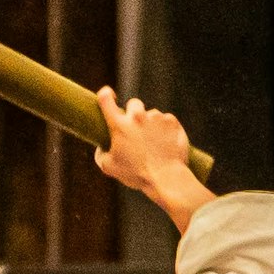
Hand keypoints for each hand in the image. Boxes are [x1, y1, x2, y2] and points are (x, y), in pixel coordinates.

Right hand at [90, 90, 213, 230]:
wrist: (166, 178)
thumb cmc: (136, 174)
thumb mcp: (110, 168)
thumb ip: (101, 154)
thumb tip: (102, 147)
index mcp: (119, 125)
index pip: (105, 99)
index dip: (105, 95)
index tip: (109, 95)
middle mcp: (137, 117)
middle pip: (134, 103)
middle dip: (134, 113)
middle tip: (136, 130)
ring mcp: (156, 118)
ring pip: (152, 115)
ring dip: (151, 124)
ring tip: (154, 145)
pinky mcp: (172, 122)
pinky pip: (166, 121)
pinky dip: (165, 130)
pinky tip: (165, 144)